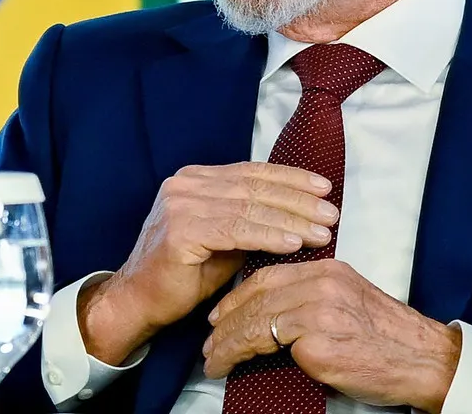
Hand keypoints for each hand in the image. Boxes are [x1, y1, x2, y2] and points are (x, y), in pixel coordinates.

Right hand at [81, 163, 335, 363]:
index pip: (250, 172)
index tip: (324, 187)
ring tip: (323, 231)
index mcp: (193, 179)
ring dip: (291, 219)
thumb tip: (299, 213)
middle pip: (253, 188)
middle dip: (297, 200)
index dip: (289, 178)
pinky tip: (294, 243)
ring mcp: (180, 205)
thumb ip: (249, 220)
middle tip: (332, 212)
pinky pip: (236, 231)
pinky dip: (269, 236)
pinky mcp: (180, 231)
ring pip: (248, 208)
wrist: (139, 299)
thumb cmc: (185, 273)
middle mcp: (184, 184)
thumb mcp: (222, 238)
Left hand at [202, 260, 460, 411]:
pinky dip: (242, 355)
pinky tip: (230, 365)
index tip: (219, 312)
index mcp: (328, 270)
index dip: (238, 294)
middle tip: (208, 337)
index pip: (268, 275)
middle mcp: (321, 285)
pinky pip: (271, 346)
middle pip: (257, 296)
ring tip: (212, 358)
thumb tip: (271, 316)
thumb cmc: (390, 340)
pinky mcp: (319, 343)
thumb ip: (312, 300)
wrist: (427, 362)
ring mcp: (319, 312)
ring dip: (226, 341)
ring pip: (256, 321)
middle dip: (225, 318)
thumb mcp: (349, 302)